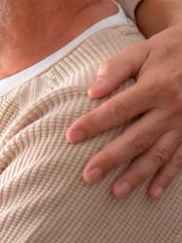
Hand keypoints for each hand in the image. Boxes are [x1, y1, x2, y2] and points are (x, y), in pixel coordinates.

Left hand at [67, 23, 181, 198]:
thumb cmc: (169, 49)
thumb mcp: (142, 51)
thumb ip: (116, 69)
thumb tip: (92, 92)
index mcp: (154, 88)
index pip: (117, 110)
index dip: (93, 124)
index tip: (71, 137)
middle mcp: (171, 110)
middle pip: (136, 139)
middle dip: (111, 159)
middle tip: (88, 175)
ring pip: (158, 155)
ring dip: (137, 175)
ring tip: (116, 192)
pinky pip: (181, 159)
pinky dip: (168, 177)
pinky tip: (152, 193)